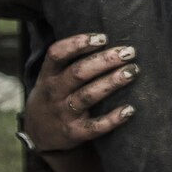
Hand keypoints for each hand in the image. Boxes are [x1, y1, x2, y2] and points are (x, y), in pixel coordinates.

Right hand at [22, 32, 140, 165]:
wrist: (38, 135)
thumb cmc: (54, 95)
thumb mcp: (50, 76)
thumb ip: (70, 60)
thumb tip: (107, 37)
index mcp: (48, 75)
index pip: (57, 54)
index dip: (78, 43)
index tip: (103, 37)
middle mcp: (54, 93)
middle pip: (78, 73)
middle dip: (105, 60)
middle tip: (129, 52)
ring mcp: (63, 114)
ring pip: (88, 96)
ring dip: (112, 82)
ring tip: (133, 71)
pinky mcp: (74, 134)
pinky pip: (94, 127)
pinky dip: (112, 119)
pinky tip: (130, 110)